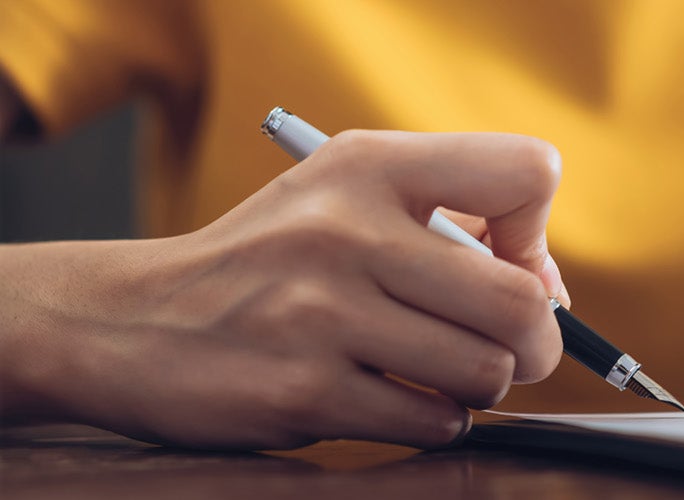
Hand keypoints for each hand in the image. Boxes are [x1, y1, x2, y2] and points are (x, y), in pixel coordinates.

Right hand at [0, 130, 565, 448]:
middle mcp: (346, 229)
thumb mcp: (346, 196)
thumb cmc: (270, 263)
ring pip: (485, 371)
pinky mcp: (305, 391)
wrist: (129, 321)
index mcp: (369, 165)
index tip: (505, 265)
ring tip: (434, 373)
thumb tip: (552, 293)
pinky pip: (432, 422)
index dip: (537, 236)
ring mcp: (322, 313)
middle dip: (536, 342)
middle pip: (522, 301)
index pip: (526, 175)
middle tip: (509, 351)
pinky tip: (391, 399)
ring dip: (478, 386)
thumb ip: (453, 220)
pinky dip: (431, 422)